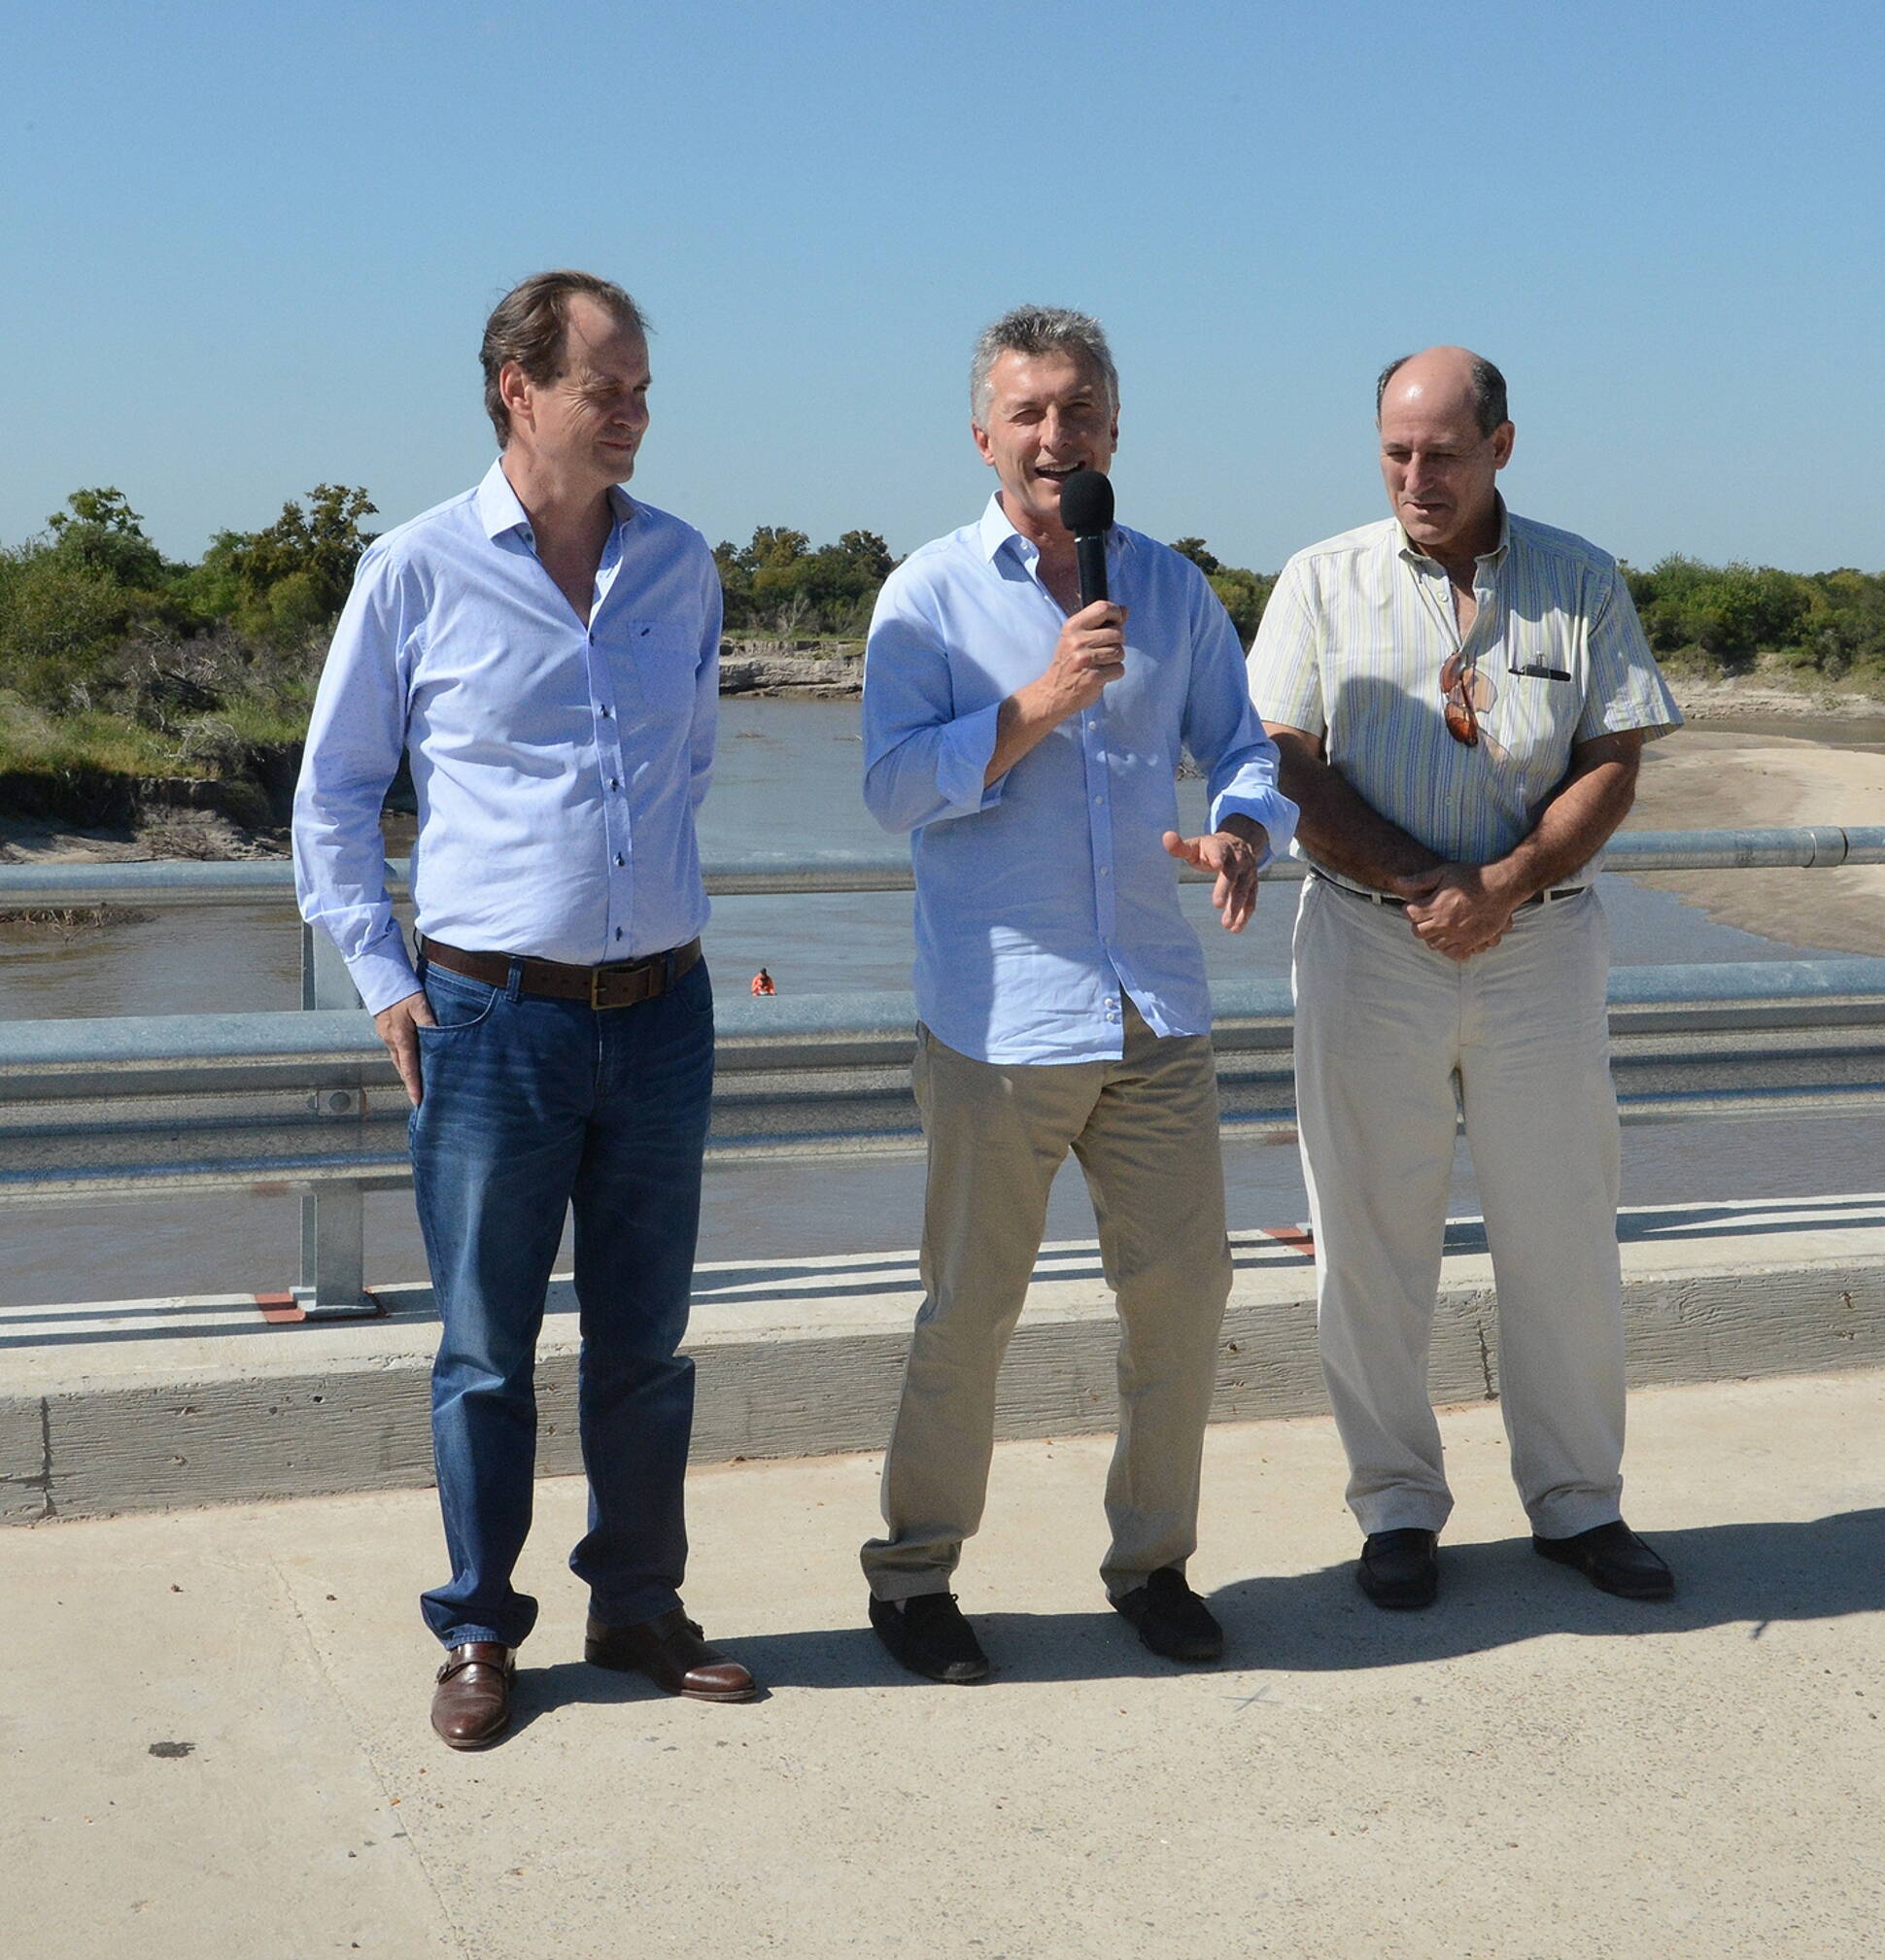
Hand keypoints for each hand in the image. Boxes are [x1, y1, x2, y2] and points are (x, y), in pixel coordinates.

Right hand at [374, 989, 436, 1105]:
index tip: (418, 1101)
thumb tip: (440, 1037)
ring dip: (407, 1070)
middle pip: (402, 1067)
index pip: (408, 1068)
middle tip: (421, 1097)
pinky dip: (404, 1058)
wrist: (380, 976)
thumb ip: (430, 1022)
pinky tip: (412, 1058)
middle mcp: (391, 1040)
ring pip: (398, 1058)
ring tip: (418, 1082)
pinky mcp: (386, 1028)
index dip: (414, 1086)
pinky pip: (396, 1049)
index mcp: (400, 1037)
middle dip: (411, 1082)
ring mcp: (386, 1035)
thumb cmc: (402, 990)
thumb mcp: (419, 1004)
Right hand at [1039, 600, 1126, 718]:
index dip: (1116, 614)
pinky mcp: (1093, 677)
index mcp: (1073, 626)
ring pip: (1120, 652)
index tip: (1115, 624)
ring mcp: (1085, 659)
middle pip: (1118, 633)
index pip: (1103, 608)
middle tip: (1103, 652)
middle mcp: (1077, 640)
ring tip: (1100, 664)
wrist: (1053, 693)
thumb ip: (1102, 623)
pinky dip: (1114, 674)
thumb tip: (1124, 610)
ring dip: (1115, 660)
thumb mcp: (1078, 638)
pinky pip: (1119, 669)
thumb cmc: (1068, 663)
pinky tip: (1100, 676)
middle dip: (1117, 643)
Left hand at [1164, 824, 1263, 932]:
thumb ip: (1180, 846)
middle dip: (1225, 888)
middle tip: (1216, 904)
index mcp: (1220, 847)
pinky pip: (1251, 900)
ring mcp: (1247, 872)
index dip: (1217, 857)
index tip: (1215, 864)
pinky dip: (1245, 914)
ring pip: (1244, 889)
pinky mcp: (1253, 885)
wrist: (1238, 842)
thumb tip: (1166, 837)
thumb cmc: (1209, 849)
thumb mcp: (1195, 846)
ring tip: (1226, 924)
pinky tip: (1235, 928)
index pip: (1219, 851)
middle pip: (1232, 874)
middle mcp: (1237, 859)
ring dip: (1236, 907)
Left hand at [1392, 864, 1517, 961]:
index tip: (1416, 905)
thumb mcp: (1444, 872)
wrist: (1502, 886)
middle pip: (1419, 933)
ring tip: (1439, 927)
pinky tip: (1452, 938)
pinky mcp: (1472, 942)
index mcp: (1436, 906)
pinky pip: (1455, 954)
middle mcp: (1445, 923)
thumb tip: (1397, 882)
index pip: (1409, 914)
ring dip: (1433, 937)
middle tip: (1426, 917)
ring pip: (1434, 945)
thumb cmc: (1473, 877)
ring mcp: (1458, 935)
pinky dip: (1450, 949)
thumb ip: (1420, 880)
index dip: (1410, 909)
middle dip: (1419, 924)